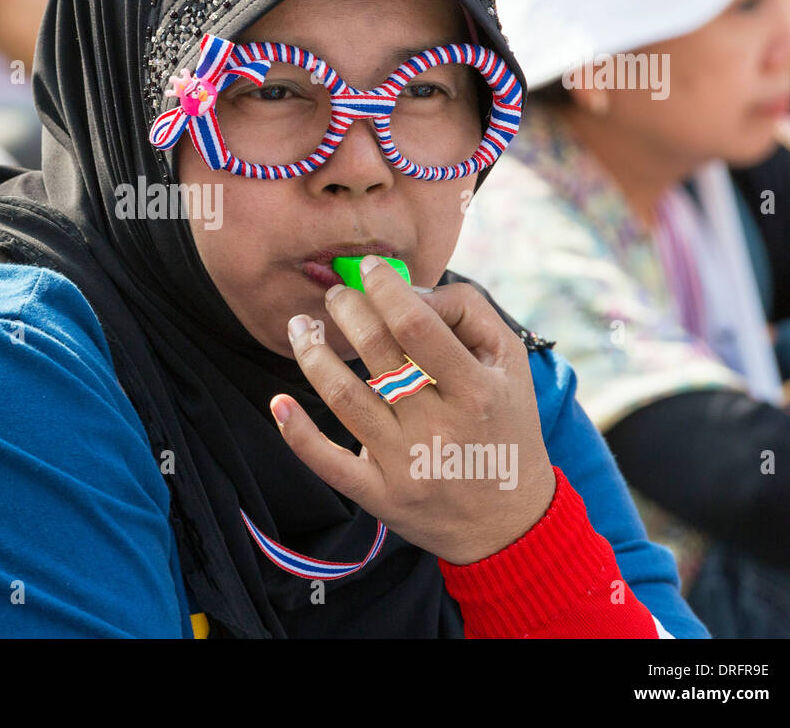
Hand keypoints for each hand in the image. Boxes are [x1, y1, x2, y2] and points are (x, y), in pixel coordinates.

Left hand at [274, 256, 555, 564]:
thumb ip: (466, 311)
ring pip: (344, 397)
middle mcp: (439, 428)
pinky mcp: (379, 495)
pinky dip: (297, 432)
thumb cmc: (505, 424)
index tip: (368, 269)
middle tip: (336, 295)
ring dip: (312, 353)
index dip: (385, 288)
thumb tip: (407, 290)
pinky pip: (328, 462)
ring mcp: (405, 465)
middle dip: (347, 311)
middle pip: (376, 352)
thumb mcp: (510, 363)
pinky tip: (279, 401)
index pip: (417, 325)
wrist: (508, 520)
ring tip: (301, 325)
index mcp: (476, 391)